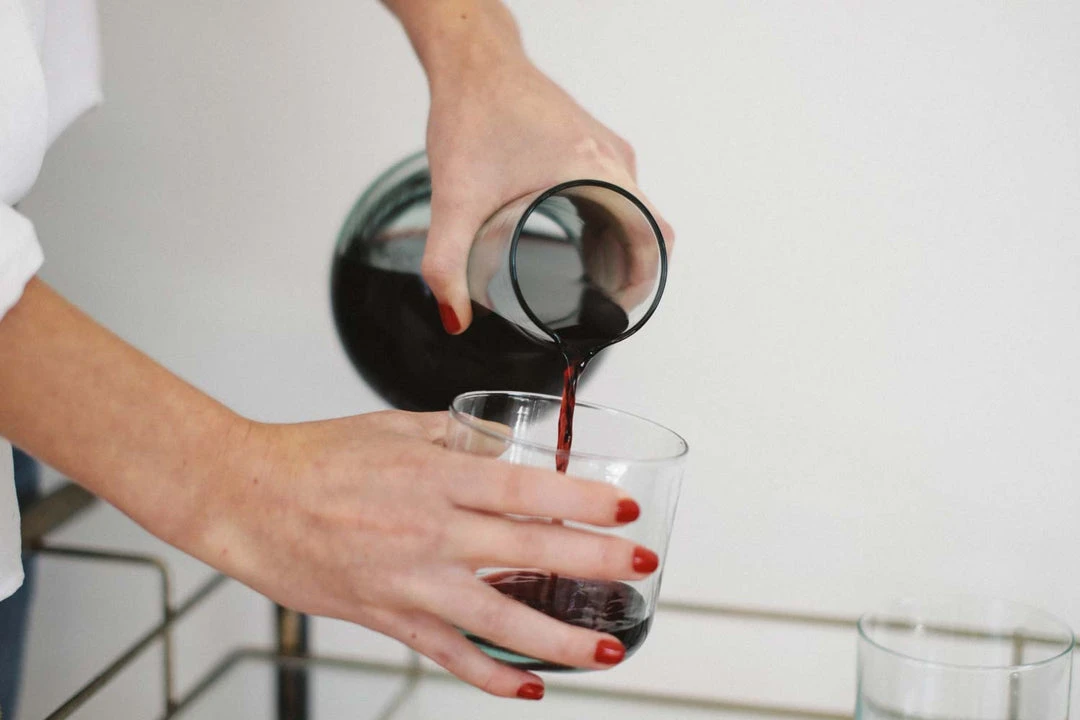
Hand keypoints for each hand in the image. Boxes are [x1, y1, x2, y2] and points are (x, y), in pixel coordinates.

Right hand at [200, 410, 656, 697]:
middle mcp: (428, 530)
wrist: (244, 497)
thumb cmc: (312, 457)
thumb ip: (457, 434)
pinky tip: (531, 688)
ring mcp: (408, 580)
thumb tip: (508, 443)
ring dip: (560, 637)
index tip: (623, 509)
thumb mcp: (393, 427)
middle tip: (641, 567)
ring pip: (498, 618)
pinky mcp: (386, 617)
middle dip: (593, 562)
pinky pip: (448, 655)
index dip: (580, 501)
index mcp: (433, 474)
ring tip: (611, 646)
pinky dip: (491, 678)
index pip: (523, 489)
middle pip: (527, 551)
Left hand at [419, 27, 673, 332]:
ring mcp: (606, 150)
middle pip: (646, 231)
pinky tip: (579, 249)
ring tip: (588, 287)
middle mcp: (612, 159)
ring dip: (618, 253)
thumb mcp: (454, 198)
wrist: (472, 61)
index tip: (619, 311)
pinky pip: (618, 196)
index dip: (646, 283)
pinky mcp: (593, 146)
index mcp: (597, 170)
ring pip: (633, 214)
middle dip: (627, 276)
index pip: (655, 238)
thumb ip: (446, 264)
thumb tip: (455, 316)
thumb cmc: (472, 112)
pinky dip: (608, 228)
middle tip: (595, 308)